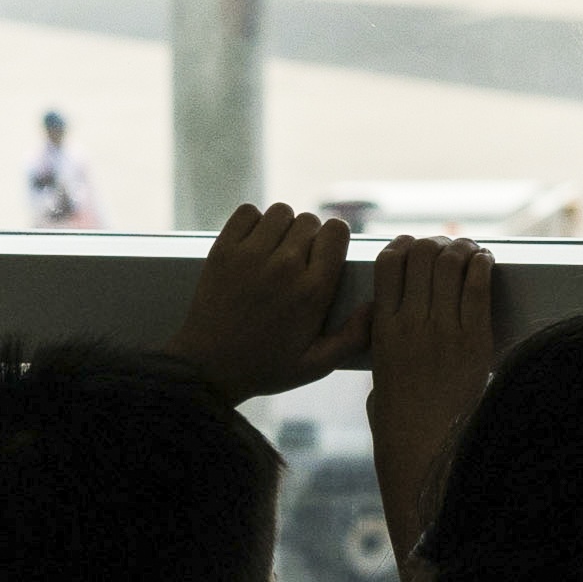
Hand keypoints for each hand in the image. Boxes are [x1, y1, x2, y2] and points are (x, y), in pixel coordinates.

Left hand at [180, 200, 355, 402]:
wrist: (206, 369)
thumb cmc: (265, 367)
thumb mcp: (316, 364)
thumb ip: (354, 336)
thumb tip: (377, 305)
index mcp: (312, 290)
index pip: (337, 231)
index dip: (334, 240)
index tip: (325, 257)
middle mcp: (284, 266)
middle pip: (310, 220)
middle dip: (309, 237)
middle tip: (297, 263)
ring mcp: (251, 255)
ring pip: (280, 212)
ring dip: (282, 227)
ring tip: (275, 252)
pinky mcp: (223, 250)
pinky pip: (247, 213)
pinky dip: (252, 223)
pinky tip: (253, 245)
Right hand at [361, 233, 500, 551]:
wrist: (427, 451)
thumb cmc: (400, 424)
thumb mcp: (378, 381)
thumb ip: (382, 349)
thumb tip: (385, 328)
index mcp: (382, 329)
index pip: (388, 263)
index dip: (402, 245)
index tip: (413, 245)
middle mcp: (411, 322)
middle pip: (422, 255)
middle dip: (436, 244)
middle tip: (446, 247)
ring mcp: (444, 328)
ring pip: (451, 262)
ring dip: (461, 248)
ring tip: (468, 250)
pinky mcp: (475, 339)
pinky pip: (478, 285)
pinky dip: (482, 264)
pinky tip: (485, 261)